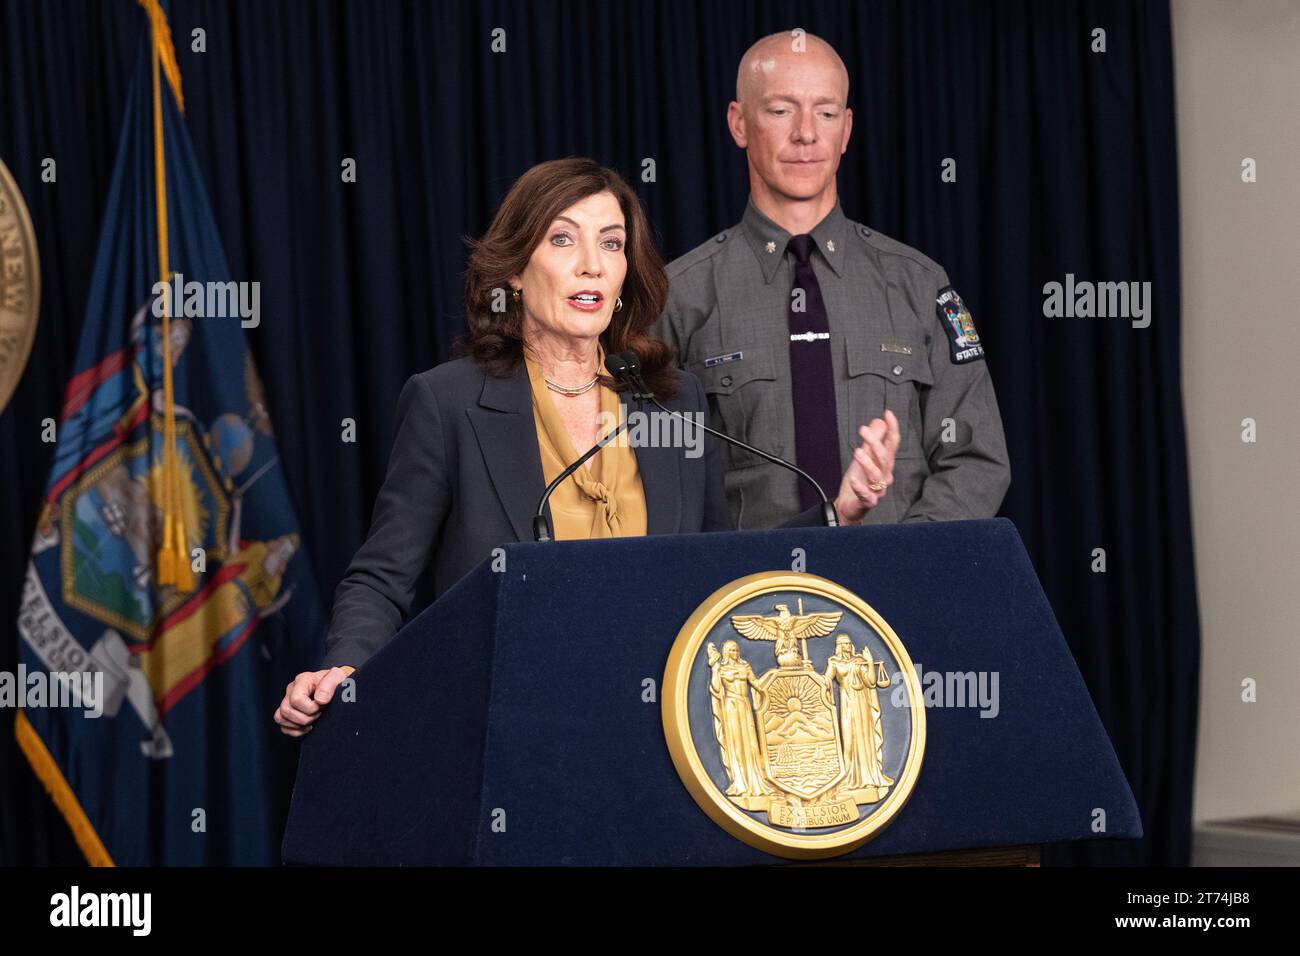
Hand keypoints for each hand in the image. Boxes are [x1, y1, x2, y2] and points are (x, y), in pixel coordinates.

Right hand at [274, 666, 353, 736]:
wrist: (339, 686)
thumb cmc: (337, 681)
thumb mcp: (338, 676)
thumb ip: (330, 683)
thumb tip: (320, 699)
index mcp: (302, 680)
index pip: (296, 700)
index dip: (310, 708)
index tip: (323, 705)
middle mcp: (292, 690)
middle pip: (286, 710)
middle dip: (305, 717)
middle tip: (320, 713)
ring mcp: (288, 701)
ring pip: (280, 718)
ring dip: (299, 724)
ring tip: (314, 719)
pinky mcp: (288, 713)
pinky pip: (283, 727)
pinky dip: (296, 731)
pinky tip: (309, 726)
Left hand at [834, 409, 900, 524]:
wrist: (851, 504)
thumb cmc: (859, 480)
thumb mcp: (865, 456)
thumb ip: (873, 440)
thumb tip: (879, 421)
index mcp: (885, 463)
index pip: (892, 444)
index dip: (892, 428)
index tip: (888, 413)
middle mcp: (884, 475)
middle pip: (884, 458)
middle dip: (875, 443)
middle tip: (863, 430)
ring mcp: (878, 490)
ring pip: (876, 475)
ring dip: (867, 462)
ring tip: (857, 451)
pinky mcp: (868, 501)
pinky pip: (866, 495)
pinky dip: (860, 487)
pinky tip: (853, 480)